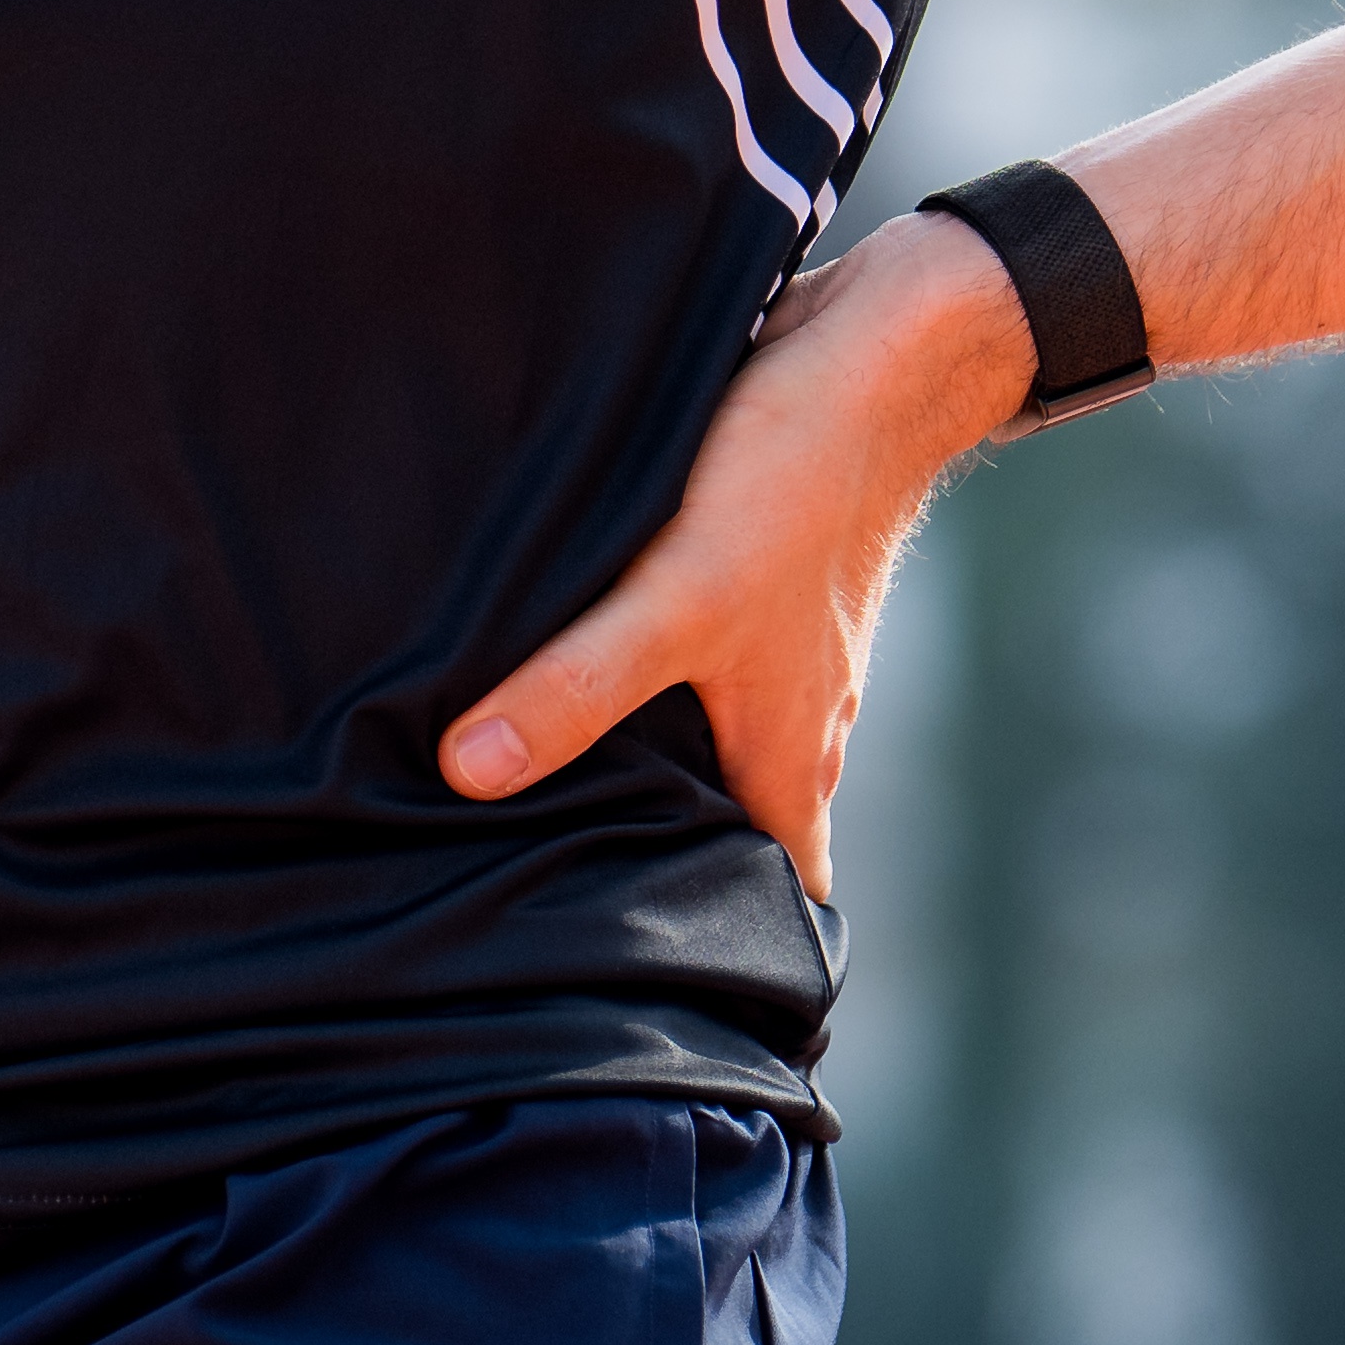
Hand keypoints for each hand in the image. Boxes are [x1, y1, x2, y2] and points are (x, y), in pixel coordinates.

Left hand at [440, 212, 1041, 893]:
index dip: (721, 955)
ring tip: (518, 781)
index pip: (775, 900)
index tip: (640, 998)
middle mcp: (786, 716)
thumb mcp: (678, 598)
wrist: (876, 345)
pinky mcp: (741, 577)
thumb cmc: (799, 483)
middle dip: (649, 862)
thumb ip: (577, 689)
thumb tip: (469, 777)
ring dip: (631, 761)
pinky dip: (625, 671)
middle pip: (725, 825)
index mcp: (787, 756)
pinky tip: (547, 650)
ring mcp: (768, 646)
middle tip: (534, 892)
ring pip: (700, 738)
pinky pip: (681, 656)